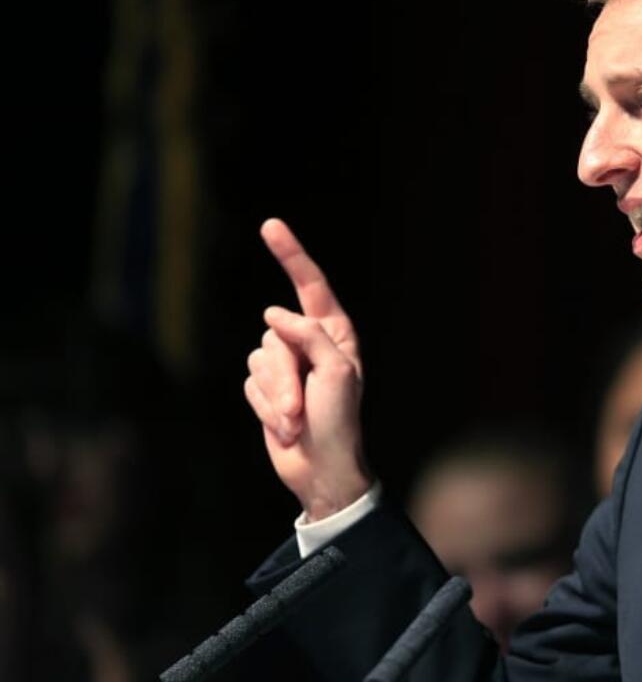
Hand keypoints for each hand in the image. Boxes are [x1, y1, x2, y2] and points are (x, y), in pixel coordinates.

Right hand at [244, 218, 371, 520]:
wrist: (321, 468)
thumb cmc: (340, 421)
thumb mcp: (336, 373)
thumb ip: (308, 336)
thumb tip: (273, 313)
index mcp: (334, 333)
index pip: (310, 285)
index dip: (291, 255)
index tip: (270, 226)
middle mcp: (308, 343)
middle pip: (275, 334)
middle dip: (282, 376)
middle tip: (301, 409)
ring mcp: (285, 366)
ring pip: (257, 359)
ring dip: (274, 397)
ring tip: (296, 421)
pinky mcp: (265, 389)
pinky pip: (249, 384)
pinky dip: (263, 408)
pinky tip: (284, 427)